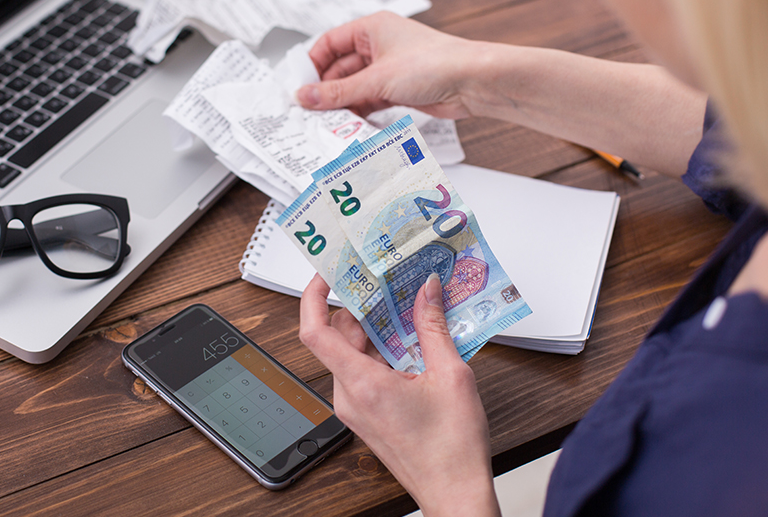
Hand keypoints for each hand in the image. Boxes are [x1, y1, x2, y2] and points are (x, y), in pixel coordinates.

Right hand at [296, 12, 706, 176]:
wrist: (475, 83)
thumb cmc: (435, 65)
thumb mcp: (376, 79)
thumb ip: (337, 93)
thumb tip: (304, 97)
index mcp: (371, 29)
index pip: (328, 44)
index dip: (311, 66)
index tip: (298, 89)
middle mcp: (379, 46)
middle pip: (339, 69)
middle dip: (325, 92)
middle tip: (309, 115)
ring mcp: (390, 69)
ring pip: (354, 88)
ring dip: (342, 106)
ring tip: (327, 126)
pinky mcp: (400, 90)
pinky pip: (370, 101)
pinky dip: (360, 114)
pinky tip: (350, 128)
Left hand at [299, 273, 499, 516]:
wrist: (454, 493)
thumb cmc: (451, 449)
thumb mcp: (451, 375)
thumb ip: (434, 327)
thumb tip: (427, 291)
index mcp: (362, 384)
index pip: (314, 332)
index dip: (313, 296)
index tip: (326, 274)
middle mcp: (349, 397)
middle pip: (336, 337)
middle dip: (358, 308)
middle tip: (383, 282)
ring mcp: (354, 408)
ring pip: (350, 354)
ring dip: (373, 330)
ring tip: (404, 308)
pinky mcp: (365, 415)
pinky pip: (361, 372)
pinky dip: (379, 352)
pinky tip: (409, 341)